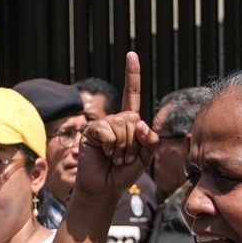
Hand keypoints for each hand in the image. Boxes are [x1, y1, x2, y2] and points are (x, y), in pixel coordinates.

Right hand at [76, 52, 159, 197]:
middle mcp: (117, 120)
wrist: (104, 188)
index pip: (133, 95)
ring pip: (121, 126)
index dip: (132, 75)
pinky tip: (104, 153)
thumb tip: (140, 122)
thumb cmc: (124, 174)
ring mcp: (103, 125)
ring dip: (122, 147)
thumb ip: (150, 141)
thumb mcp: (145, 158)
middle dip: (133, 144)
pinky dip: (109, 144)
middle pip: (133, 119)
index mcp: (131, 123)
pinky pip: (106, 130)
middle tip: (124, 158)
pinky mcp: (91, 131)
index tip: (131, 54)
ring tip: (114, 158)